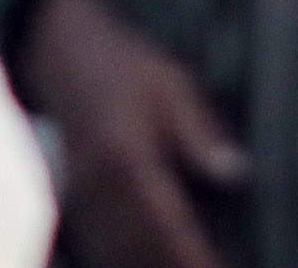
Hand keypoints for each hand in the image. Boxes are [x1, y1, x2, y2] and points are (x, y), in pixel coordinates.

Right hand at [19, 0, 247, 267]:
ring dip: (149, 265)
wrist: (61, 51)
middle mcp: (99, 185)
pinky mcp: (72, 198)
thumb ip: (201, 135)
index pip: (168, 222)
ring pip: (116, 251)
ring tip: (189, 265)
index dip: (194, 255)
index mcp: (128, 157)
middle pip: (140, 248)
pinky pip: (98, 241)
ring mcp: (80, 196)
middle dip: (176, 265)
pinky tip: (151, 260)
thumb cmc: (125, 65)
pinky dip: (124, 257)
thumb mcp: (172, 86)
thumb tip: (236, 172)